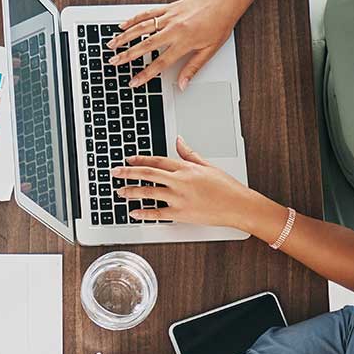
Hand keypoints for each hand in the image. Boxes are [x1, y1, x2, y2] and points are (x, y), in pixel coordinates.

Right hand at [107, 0, 246, 89]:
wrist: (225, 0)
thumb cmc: (220, 24)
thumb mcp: (209, 50)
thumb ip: (193, 68)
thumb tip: (182, 85)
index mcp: (184, 42)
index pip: (159, 63)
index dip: (145, 74)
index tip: (133, 82)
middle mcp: (174, 29)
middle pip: (145, 45)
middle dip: (126, 55)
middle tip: (113, 62)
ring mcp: (169, 17)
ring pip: (141, 28)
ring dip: (124, 37)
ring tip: (111, 44)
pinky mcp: (168, 8)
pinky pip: (147, 14)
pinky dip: (134, 19)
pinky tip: (123, 25)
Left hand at [113, 137, 267, 229]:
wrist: (238, 205)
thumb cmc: (226, 187)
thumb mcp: (207, 165)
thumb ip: (189, 154)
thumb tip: (178, 140)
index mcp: (186, 168)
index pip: (158, 160)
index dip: (141, 159)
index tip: (129, 159)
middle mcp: (180, 181)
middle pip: (148, 174)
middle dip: (128, 172)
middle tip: (115, 172)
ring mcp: (179, 198)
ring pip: (149, 192)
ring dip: (131, 191)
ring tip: (119, 192)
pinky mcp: (181, 214)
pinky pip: (157, 214)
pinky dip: (143, 213)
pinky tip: (133, 212)